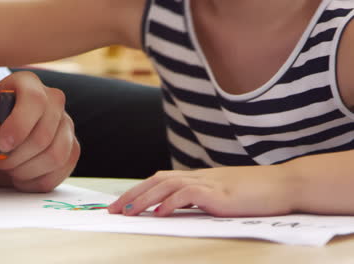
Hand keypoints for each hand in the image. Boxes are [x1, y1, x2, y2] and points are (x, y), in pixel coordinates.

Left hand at [0, 71, 79, 191]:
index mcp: (26, 83)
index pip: (35, 101)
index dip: (19, 126)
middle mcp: (52, 100)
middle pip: (45, 136)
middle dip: (14, 157)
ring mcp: (65, 125)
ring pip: (56, 156)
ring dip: (24, 170)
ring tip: (5, 166)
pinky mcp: (71, 148)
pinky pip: (62, 171)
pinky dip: (36, 181)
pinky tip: (19, 176)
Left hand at [108, 166, 294, 216]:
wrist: (283, 185)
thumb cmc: (254, 193)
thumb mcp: (222, 194)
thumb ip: (201, 198)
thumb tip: (179, 208)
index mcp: (197, 178)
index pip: (160, 180)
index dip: (138, 191)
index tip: (121, 204)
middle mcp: (198, 177)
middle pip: (156, 181)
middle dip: (132, 195)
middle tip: (112, 210)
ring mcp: (208, 183)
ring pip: (166, 186)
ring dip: (144, 199)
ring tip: (127, 213)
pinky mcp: (218, 193)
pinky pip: (188, 195)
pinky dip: (170, 203)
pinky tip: (159, 213)